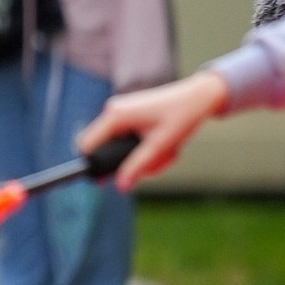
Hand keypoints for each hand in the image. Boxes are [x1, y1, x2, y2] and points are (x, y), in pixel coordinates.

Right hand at [80, 70, 229, 187]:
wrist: (197, 98)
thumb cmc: (180, 118)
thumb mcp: (159, 146)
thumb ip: (137, 166)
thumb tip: (120, 187)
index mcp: (115, 116)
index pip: (87, 144)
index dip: (91, 164)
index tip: (102, 181)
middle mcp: (114, 111)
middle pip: (103, 147)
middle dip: (126, 161)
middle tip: (153, 164)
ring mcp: (121, 110)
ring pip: (118, 144)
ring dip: (140, 156)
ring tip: (167, 154)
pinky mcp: (130, 113)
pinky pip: (127, 137)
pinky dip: (143, 147)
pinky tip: (164, 145)